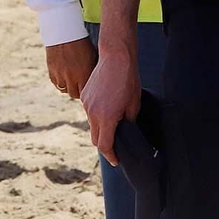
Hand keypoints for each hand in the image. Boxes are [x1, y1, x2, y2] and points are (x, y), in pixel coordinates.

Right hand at [45, 37, 97, 99]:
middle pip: (74, 94)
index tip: (90, 91)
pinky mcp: (51, 71)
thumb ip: (92, 71)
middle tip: (82, 88)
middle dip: (78, 92)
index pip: (85, 92)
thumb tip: (97, 81)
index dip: (88, 92)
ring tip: (74, 81)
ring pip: (64, 90)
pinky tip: (65, 76)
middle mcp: (71, 77)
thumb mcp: (92, 57)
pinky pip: (56, 83)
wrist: (64, 34)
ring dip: (69, 87)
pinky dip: (60, 82)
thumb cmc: (83, 44)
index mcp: (84, 74)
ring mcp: (59, 75)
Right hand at [81, 51, 140, 165]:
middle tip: (116, 148)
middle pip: (96, 138)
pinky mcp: (84, 96)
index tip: (116, 160)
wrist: (116, 58)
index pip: (104, 145)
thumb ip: (128, 121)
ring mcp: (86, 105)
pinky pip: (89, 112)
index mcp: (106, 117)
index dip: (111, 155)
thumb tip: (126, 130)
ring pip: (92, 125)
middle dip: (105, 145)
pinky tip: (108, 110)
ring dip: (101, 129)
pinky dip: (98, 117)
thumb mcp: (134, 104)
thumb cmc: (128, 80)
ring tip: (114, 126)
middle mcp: (93, 113)